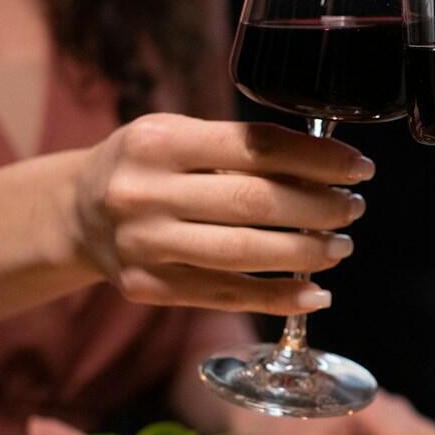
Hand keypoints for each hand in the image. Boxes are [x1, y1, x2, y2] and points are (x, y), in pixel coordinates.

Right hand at [72, 113, 373, 315]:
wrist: (76, 213)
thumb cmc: (145, 168)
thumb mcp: (177, 136)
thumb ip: (237, 148)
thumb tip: (325, 168)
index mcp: (158, 140)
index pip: (255, 147)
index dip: (316, 159)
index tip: (358, 168)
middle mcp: (145, 192)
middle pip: (253, 202)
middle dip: (318, 208)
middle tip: (353, 209)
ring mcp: (144, 245)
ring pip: (242, 253)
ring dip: (304, 254)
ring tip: (339, 247)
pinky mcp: (148, 288)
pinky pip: (225, 296)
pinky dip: (277, 298)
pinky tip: (314, 294)